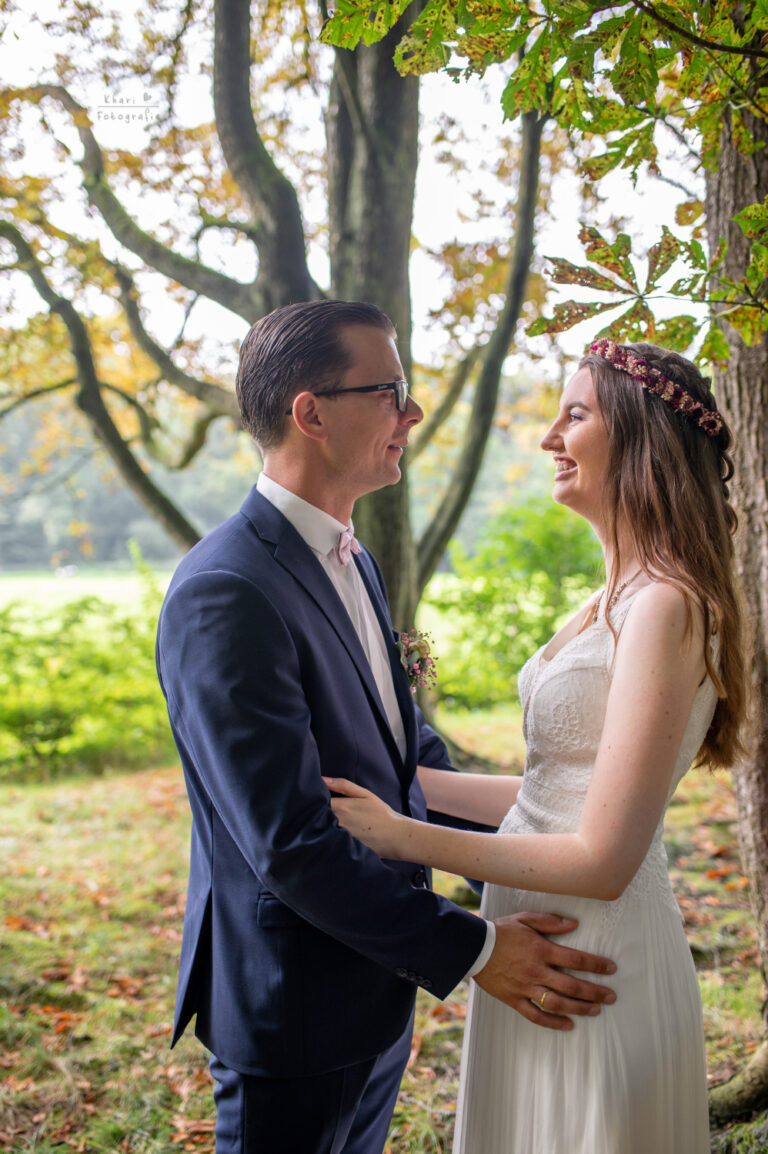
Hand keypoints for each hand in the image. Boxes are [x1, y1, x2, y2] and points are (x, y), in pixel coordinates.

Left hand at [323, 777, 405, 857]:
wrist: (396, 837)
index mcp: (341, 807)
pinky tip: (334, 836)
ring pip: (322, 830)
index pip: (317, 802)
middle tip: (321, 812)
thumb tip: (322, 779)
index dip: (316, 801)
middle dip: (317, 814)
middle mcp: (337, 823)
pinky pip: (330, 842)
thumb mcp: (365, 794)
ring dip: (322, 826)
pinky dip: (329, 838)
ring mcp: (339, 838)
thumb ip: (343, 785)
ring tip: (329, 824)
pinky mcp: (343, 849)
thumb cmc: (381, 813)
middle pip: (317, 817)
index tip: (318, 800)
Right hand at [474, 912, 616, 1031]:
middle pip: (572, 985)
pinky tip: (568, 1025)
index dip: (596, 964)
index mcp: (540, 950)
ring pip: (558, 1003)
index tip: (611, 968)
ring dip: (579, 1008)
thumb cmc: (501, 931)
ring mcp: (525, 988)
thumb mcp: (525, 919)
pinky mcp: (514, 999)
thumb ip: (550, 922)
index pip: (575, 959)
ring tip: (596, 1010)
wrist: (473, 947)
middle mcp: (536, 971)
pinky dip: (553, 1022)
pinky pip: (536, 1015)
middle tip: (611, 996)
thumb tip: (574, 924)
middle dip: (595, 991)